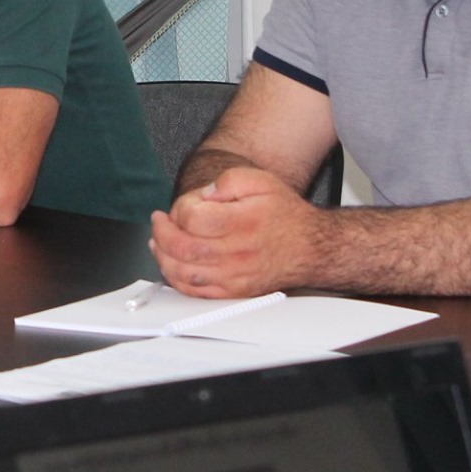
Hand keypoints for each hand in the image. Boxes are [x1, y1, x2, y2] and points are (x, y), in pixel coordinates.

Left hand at [148, 166, 322, 297]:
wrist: (311, 248)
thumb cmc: (284, 214)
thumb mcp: (261, 181)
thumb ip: (229, 180)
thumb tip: (205, 194)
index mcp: (242, 223)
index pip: (193, 218)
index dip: (180, 208)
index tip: (185, 204)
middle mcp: (237, 253)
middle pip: (183, 247)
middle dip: (162, 232)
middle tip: (160, 221)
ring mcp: (235, 276)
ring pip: (184, 273)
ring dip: (163, 256)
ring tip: (159, 241)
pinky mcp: (234, 291)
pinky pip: (195, 291)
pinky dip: (176, 279)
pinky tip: (171, 263)